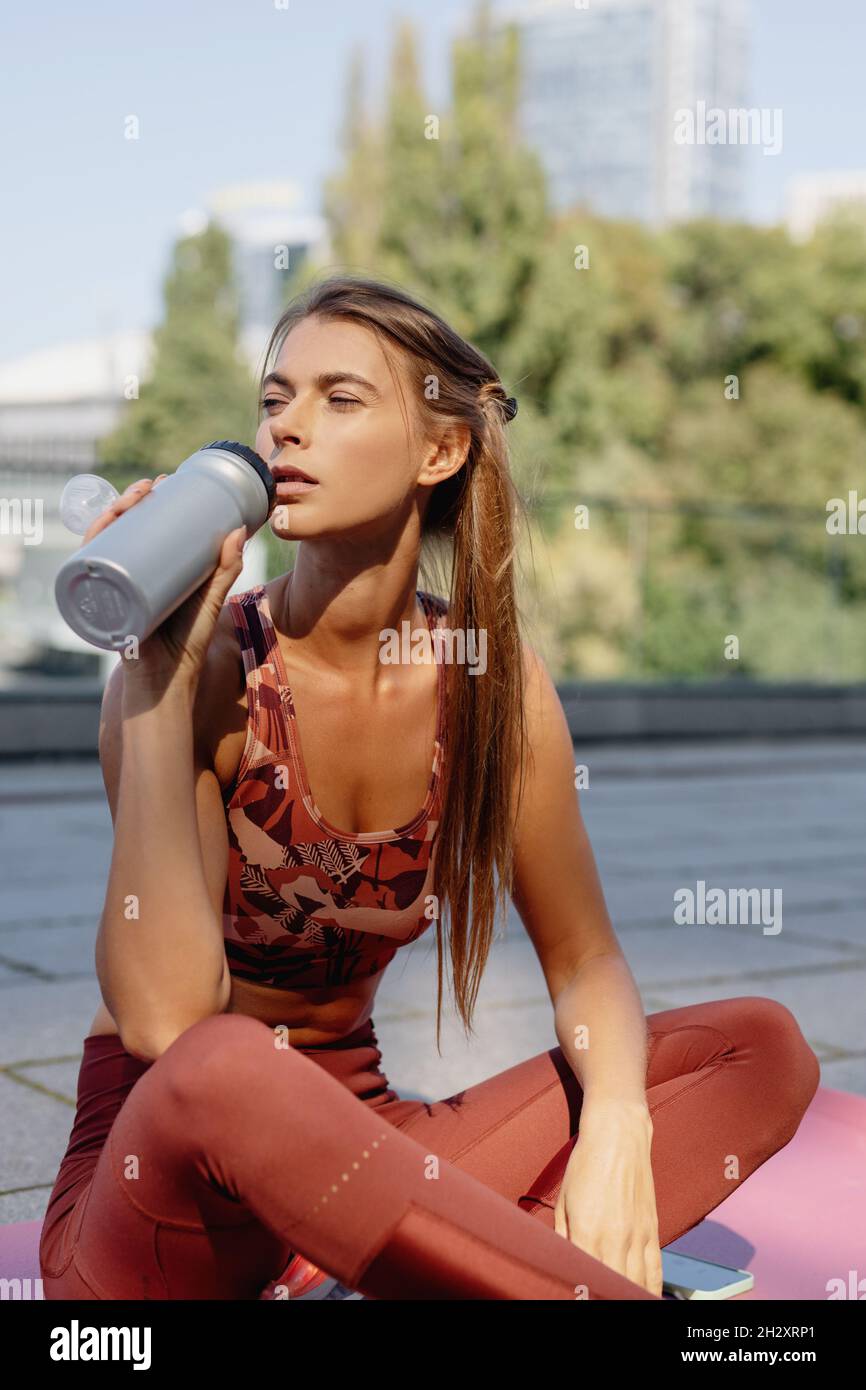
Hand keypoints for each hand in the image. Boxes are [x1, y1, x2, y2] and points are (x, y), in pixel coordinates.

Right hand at [81, 474, 246, 694]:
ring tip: (133, 499)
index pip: (142, 530)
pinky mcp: (105, 607)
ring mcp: (113, 590)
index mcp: (151, 572)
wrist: (168, 683)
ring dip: (110, 516)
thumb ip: (225, 570)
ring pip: (103, 544)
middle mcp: (127, 577)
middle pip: (120, 531)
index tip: (166, 482)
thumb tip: (240, 530)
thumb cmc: (188, 645)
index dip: (148, 503)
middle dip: (129, 502)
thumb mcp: (210, 601)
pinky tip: (96, 532)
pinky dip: (88, 553)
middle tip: (152, 486)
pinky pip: (89, 577)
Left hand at [554, 1098, 661, 1296]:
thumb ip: (563, 1236)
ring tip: (621, 1301)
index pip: (586, 1278)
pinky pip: (655, 1268)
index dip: (583, 1292)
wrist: (618, 1135)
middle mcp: (615, 1238)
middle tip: (598, 1298)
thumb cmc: (585, 1164)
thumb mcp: (563, 1200)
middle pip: (614, 1285)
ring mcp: (637, 1235)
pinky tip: (645, 1296)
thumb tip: (564, 1262)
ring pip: (637, 1283)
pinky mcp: (652, 1229)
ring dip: (629, 1295)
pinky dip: (650, 1287)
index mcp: (587, 1231)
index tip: (580, 1296)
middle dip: (605, 1295)